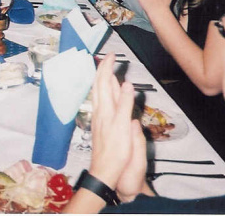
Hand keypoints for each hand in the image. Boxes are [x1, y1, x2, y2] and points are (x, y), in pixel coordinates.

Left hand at [88, 53, 145, 192]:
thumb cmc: (115, 152)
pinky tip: (105, 95)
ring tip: (106, 71)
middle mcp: (100, 111)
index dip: (107, 67)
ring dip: (102, 79)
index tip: (112, 55)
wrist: (104, 170)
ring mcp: (98, 117)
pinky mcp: (100, 124)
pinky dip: (103, 92)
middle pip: (98, 85)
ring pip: (98, 93)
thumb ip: (125, 104)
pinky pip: (100, 102)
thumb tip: (126, 84)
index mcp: (106, 109)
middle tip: (108, 58)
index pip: (104, 82)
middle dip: (102, 69)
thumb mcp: (123, 127)